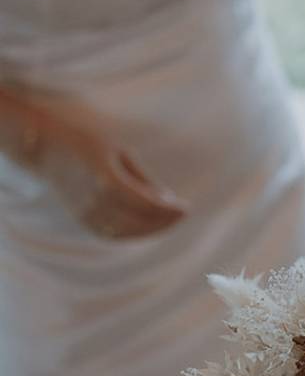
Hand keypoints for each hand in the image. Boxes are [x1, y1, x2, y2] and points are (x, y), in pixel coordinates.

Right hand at [32, 109, 186, 239]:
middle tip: (181, 214)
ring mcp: (85, 212)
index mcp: (106, 180)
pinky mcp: (80, 218)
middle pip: (137, 223)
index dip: (169, 211)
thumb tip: (168, 200)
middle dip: (164, 222)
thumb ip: (144, 178)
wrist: (46, 147)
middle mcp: (94, 201)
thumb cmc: (88, 142)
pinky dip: (133, 233)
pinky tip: (148, 225)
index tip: (186, 208)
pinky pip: (110, 234)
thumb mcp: (122, 152)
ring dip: (150, 230)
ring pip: (124, 233)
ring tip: (168, 220)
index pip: (146, 205)